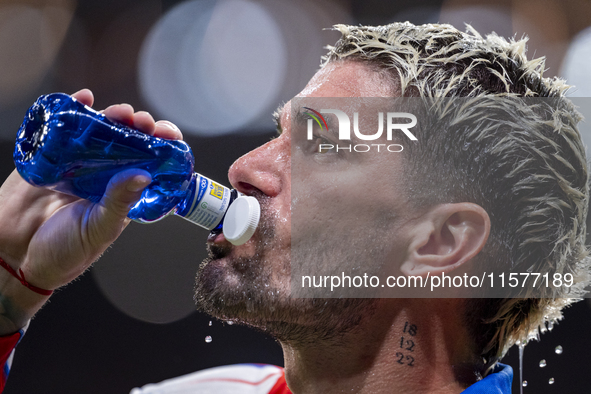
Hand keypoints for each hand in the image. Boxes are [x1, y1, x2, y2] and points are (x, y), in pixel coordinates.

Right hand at [0, 89, 182, 332]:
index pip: (152, 165)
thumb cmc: (65, 251)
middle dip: (140, 127)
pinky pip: (65, 127)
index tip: (168, 135)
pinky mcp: (51, 155)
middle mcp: (106, 175)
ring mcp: (79, 163)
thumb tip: (143, 175)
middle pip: (130, 142)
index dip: (163, 147)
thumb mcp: (98, 229)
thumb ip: (118, 202)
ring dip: (113, 116)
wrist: (14, 256)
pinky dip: (75, 108)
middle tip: (142, 121)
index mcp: (125, 193)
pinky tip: (83, 98)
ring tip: (119, 112)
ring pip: (101, 131)